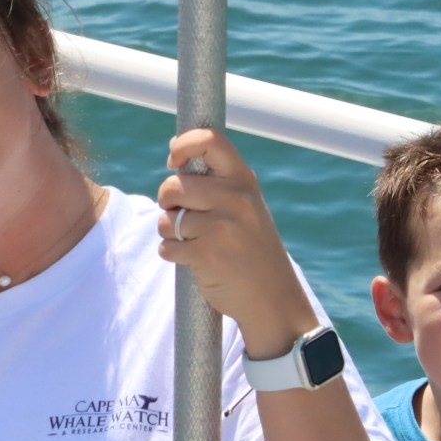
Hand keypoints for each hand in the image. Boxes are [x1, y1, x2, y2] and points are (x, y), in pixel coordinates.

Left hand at [155, 128, 318, 357]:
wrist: (274, 301)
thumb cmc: (252, 250)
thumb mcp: (246, 207)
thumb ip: (217, 181)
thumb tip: (174, 150)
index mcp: (244, 181)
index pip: (210, 140)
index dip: (183, 144)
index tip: (174, 160)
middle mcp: (235, 199)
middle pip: (173, 186)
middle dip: (167, 203)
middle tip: (183, 217)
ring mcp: (222, 227)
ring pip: (166, 219)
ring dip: (170, 232)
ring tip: (195, 242)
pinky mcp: (207, 254)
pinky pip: (167, 245)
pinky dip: (172, 254)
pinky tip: (196, 261)